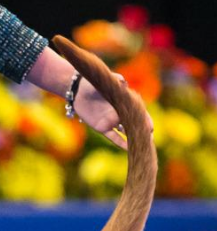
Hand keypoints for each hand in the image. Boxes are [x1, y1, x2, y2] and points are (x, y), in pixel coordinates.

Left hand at [25, 48, 153, 150]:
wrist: (79, 91)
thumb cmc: (95, 83)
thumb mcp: (107, 81)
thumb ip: (116, 81)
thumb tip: (123, 82)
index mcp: (125, 102)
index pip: (139, 112)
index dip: (146, 120)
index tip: (151, 127)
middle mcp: (120, 113)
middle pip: (135, 124)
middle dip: (143, 131)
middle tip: (150, 140)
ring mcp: (112, 121)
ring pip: (126, 132)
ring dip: (134, 138)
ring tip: (141, 145)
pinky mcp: (102, 128)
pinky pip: (113, 137)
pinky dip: (120, 143)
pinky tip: (128, 148)